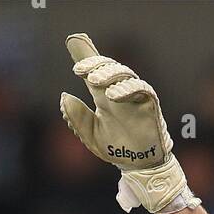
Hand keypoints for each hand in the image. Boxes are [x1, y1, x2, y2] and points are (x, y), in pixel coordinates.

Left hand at [59, 33, 198, 213]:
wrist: (138, 167)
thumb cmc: (117, 148)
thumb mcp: (90, 135)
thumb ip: (77, 118)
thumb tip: (64, 97)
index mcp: (104, 95)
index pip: (95, 70)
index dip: (86, 56)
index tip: (73, 47)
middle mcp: (119, 91)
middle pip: (108, 67)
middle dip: (94, 64)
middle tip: (79, 70)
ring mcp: (135, 95)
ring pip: (124, 74)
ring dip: (108, 74)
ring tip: (93, 81)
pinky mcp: (149, 103)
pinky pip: (141, 88)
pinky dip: (127, 88)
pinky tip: (113, 95)